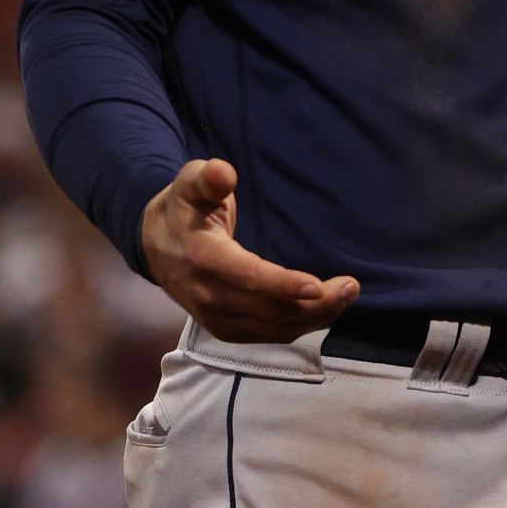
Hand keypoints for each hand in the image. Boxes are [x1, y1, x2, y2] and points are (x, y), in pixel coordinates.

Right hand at [141, 158, 359, 342]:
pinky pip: (268, 335)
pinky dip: (299, 327)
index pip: (247, 277)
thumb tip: (223, 173)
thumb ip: (207, 177)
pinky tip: (324, 311)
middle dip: (315, 303)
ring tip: (347, 296)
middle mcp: (209, 295)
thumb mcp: (189, 182)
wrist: (154, 244)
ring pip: (273, 328)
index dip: (282, 285)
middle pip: (269, 309)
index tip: (318, 286)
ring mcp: (216, 317)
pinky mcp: (226, 328)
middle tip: (352, 286)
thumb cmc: (183, 206)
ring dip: (315, 317)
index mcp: (203, 258)